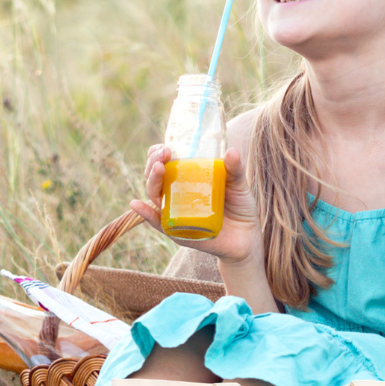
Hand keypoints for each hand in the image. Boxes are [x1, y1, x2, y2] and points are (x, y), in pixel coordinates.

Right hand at [129, 144, 263, 267]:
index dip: (158, 154)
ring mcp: (174, 214)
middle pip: (155, 178)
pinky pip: (158, 223)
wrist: (248, 238)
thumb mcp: (239, 185)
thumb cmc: (240, 208)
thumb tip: (231, 151)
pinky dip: (145, 214)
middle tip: (164, 154)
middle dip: (154, 163)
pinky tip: (136, 204)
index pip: (164, 164)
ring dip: (151, 181)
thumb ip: (235, 169)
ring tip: (159, 168)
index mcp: (185, 181)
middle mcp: (175, 196)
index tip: (165, 146)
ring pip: (154, 196)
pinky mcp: (177, 233)